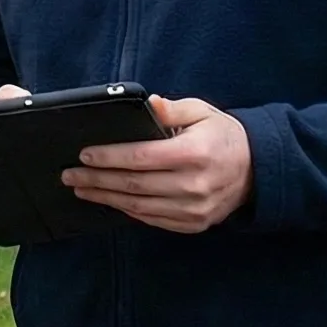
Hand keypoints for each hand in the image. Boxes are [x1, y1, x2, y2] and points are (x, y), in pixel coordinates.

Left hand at [62, 96, 252, 233]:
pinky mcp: (194, 223)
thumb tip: (148, 103)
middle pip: (134, 185)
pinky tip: (110, 201)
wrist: (257, 170)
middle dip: (97, 180)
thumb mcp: (202, 111)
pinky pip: (152, 219)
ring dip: (106, 198)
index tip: (84, 155)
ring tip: (81, 189)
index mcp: (194, 153)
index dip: (109, 157)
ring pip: (139, 206)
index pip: (140, 157)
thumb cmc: (223, 136)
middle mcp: (194, 185)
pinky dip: (128, 210)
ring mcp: (194, 209)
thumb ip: (172, 109)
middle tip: (70, 175)